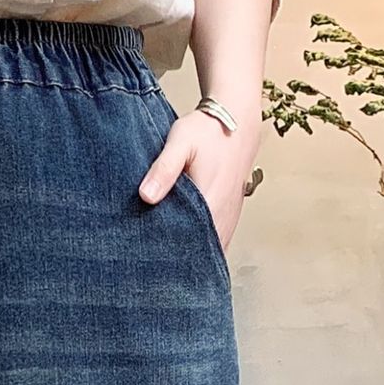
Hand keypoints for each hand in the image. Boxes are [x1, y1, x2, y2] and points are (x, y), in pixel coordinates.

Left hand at [139, 107, 260, 251]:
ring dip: (189, 256)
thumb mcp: (180, 142)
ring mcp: (228, 220)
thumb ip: (164, 170)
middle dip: (175, 260)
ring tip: (164, 259)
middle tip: (151, 263)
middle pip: (197, 254)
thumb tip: (146, 197)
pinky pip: (216, 243)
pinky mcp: (229, 217)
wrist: (237, 122)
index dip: (166, 255)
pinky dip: (200, 248)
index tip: (148, 259)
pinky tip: (183, 247)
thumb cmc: (207, 131)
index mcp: (210, 204)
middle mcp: (222, 218)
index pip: (187, 246)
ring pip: (208, 252)